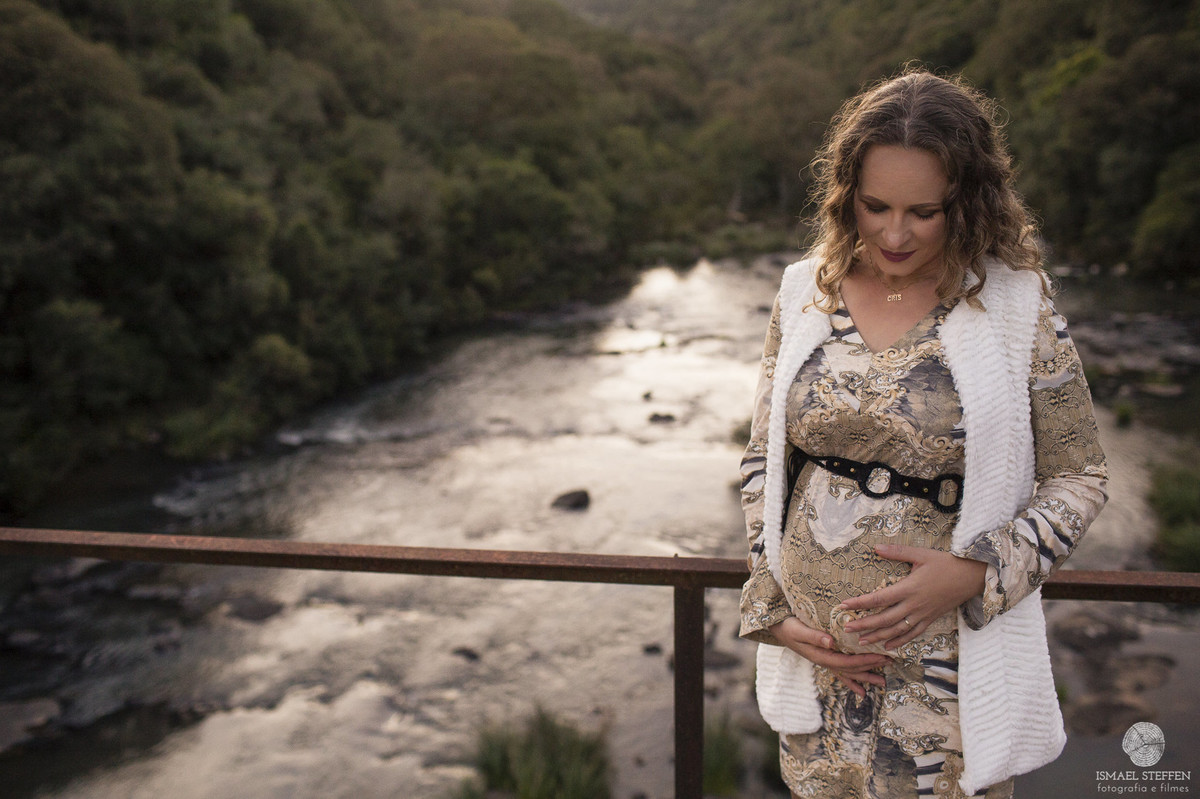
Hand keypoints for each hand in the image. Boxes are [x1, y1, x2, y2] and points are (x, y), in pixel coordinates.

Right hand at [768, 616, 889, 697]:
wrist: (777, 628)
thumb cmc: (788, 626)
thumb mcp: (799, 629)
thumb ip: (815, 636)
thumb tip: (832, 642)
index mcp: (821, 655)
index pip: (847, 662)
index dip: (865, 661)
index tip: (881, 656)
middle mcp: (825, 662)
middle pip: (852, 669)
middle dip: (871, 667)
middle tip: (890, 664)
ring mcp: (825, 662)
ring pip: (848, 673)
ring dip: (866, 677)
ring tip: (882, 683)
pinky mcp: (824, 659)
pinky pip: (841, 673)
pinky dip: (852, 682)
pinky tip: (861, 691)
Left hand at [839, 544, 986, 650]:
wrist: (971, 577)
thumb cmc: (946, 563)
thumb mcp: (921, 554)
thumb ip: (897, 552)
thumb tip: (875, 547)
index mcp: (909, 588)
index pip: (878, 598)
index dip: (859, 603)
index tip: (843, 606)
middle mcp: (913, 605)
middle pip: (883, 619)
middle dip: (863, 625)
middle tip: (846, 628)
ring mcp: (922, 615)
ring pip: (896, 630)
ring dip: (877, 637)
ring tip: (861, 641)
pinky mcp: (930, 620)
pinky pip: (912, 634)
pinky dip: (899, 641)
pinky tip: (887, 646)